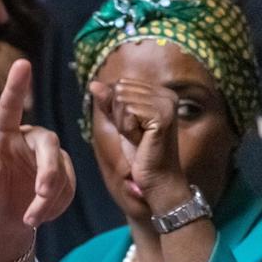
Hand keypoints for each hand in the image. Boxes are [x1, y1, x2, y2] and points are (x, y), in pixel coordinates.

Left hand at [0, 60, 75, 261]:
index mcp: (1, 135)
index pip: (8, 109)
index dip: (15, 87)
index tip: (22, 63)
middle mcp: (28, 140)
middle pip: (49, 143)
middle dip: (48, 171)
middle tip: (41, 195)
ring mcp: (48, 156)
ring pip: (61, 171)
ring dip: (48, 199)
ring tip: (28, 220)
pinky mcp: (63, 174)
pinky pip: (68, 187)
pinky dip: (56, 206)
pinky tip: (39, 216)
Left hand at [89, 80, 188, 212]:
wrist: (156, 178)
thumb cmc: (140, 152)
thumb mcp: (121, 123)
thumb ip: (109, 102)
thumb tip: (93, 83)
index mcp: (161, 92)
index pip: (120, 85)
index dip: (118, 110)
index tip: (136, 127)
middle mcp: (168, 94)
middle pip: (120, 91)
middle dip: (120, 117)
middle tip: (137, 135)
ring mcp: (167, 104)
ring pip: (121, 100)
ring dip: (123, 124)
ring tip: (140, 138)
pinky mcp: (163, 115)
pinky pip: (127, 112)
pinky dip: (127, 129)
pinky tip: (141, 140)